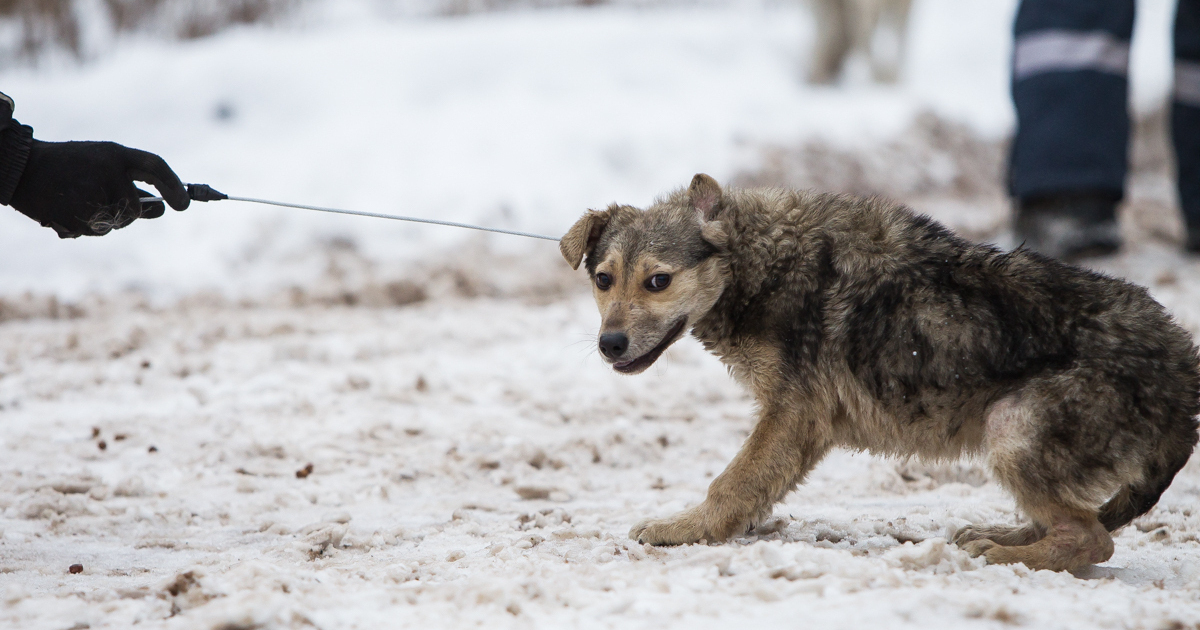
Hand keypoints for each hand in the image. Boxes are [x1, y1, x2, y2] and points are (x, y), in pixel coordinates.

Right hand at [9, 140, 189, 237]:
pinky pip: (97, 231)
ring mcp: (91, 193)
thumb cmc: (70, 167)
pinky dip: (89, 226)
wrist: (23, 169)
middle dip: (127, 213)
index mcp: (115, 153)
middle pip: (135, 208)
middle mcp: (107, 171)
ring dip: (107, 220)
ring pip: (117, 222)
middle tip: (104, 201)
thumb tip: (163, 209)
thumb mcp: (103, 166)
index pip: (155, 165)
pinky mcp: (77, 212)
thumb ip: (134, 186)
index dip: (173, 185)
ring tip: (82, 200)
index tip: (184, 205)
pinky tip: (71, 209)